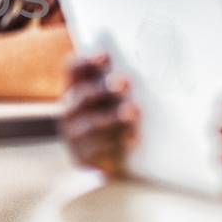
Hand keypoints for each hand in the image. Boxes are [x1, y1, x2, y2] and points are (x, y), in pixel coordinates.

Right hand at [59, 52, 138, 176]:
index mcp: (76, 89)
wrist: (116, 165)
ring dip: (113, 116)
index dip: (87, 61)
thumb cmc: (119, 122)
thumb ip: (120, 85)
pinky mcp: (83, 158)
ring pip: (92, 124)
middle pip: (84, 95)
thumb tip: (151, 67)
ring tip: (133, 111)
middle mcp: (70, 110)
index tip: (107, 56)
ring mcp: (74, 135)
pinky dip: (118, 143)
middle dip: (105, 88)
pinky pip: (99, 149)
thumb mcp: (115, 101)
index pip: (74, 69)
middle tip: (125, 83)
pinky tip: (133, 138)